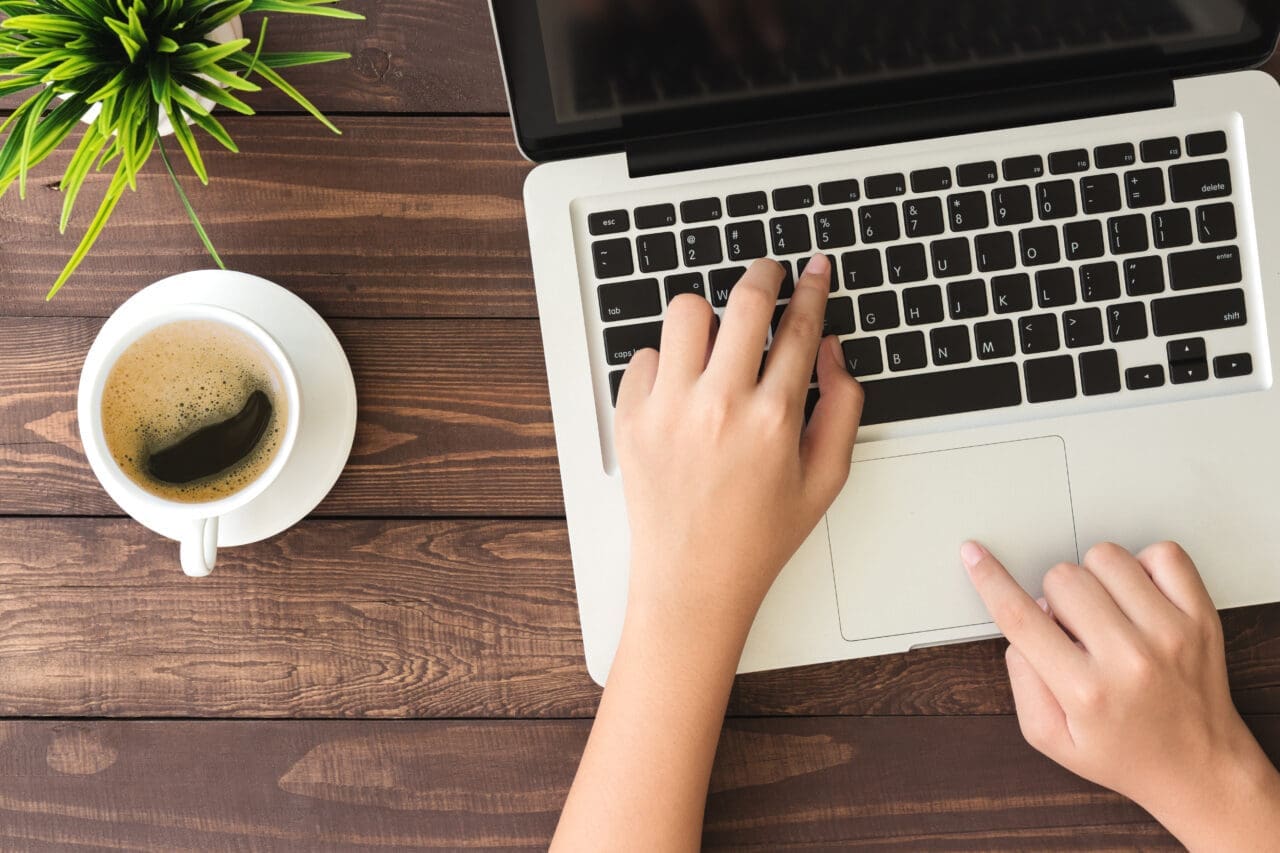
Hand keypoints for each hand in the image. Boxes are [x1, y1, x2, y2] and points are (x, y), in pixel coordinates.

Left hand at [615, 255, 862, 637]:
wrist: (692, 580)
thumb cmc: (759, 536)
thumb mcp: (825, 479)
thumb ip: (843, 407)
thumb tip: (830, 348)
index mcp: (774, 418)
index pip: (799, 326)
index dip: (811, 288)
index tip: (813, 270)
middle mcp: (719, 404)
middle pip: (744, 300)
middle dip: (763, 274)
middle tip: (768, 272)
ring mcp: (669, 408)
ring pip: (686, 311)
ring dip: (708, 315)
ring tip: (718, 338)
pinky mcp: (631, 418)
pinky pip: (645, 355)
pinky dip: (666, 361)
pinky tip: (683, 387)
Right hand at [963, 540, 1279, 848]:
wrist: (1200, 769)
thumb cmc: (1122, 752)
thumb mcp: (1049, 737)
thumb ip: (1021, 679)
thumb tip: (1022, 619)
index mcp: (1085, 691)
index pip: (1020, 617)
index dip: (989, 579)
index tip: (974, 555)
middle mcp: (1129, 658)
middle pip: (1062, 577)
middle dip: (1056, 597)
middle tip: (1075, 630)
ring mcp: (1171, 633)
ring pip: (1106, 557)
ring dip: (1096, 578)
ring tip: (1108, 614)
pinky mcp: (1201, 617)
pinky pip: (1164, 554)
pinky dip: (1145, 567)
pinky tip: (1139, 599)